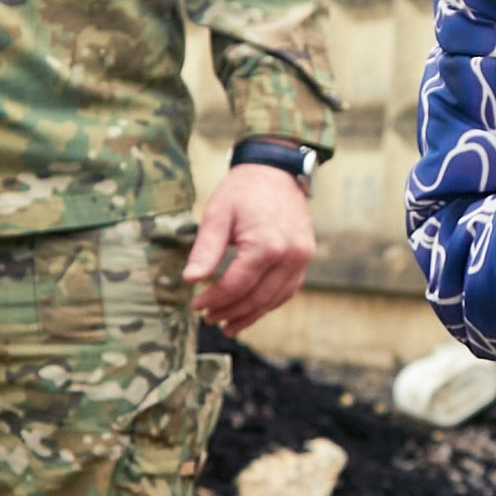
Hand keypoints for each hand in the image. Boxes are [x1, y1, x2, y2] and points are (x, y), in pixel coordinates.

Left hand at [183, 161, 316, 334]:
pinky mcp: (305, 257)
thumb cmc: (242, 190)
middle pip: (256, 298)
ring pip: (274, 299)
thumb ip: (205, 251)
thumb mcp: (217, 215)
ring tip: (228, 325)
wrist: (275, 170)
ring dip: (250, 315)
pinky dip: (268, 303)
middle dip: (230, 311)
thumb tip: (191, 280)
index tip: (196, 305)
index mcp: (266, 246)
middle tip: (209, 318)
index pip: (236, 286)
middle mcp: (290, 256)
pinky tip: (251, 309)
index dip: (213, 299)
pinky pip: (287, 289)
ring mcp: (302, 258)